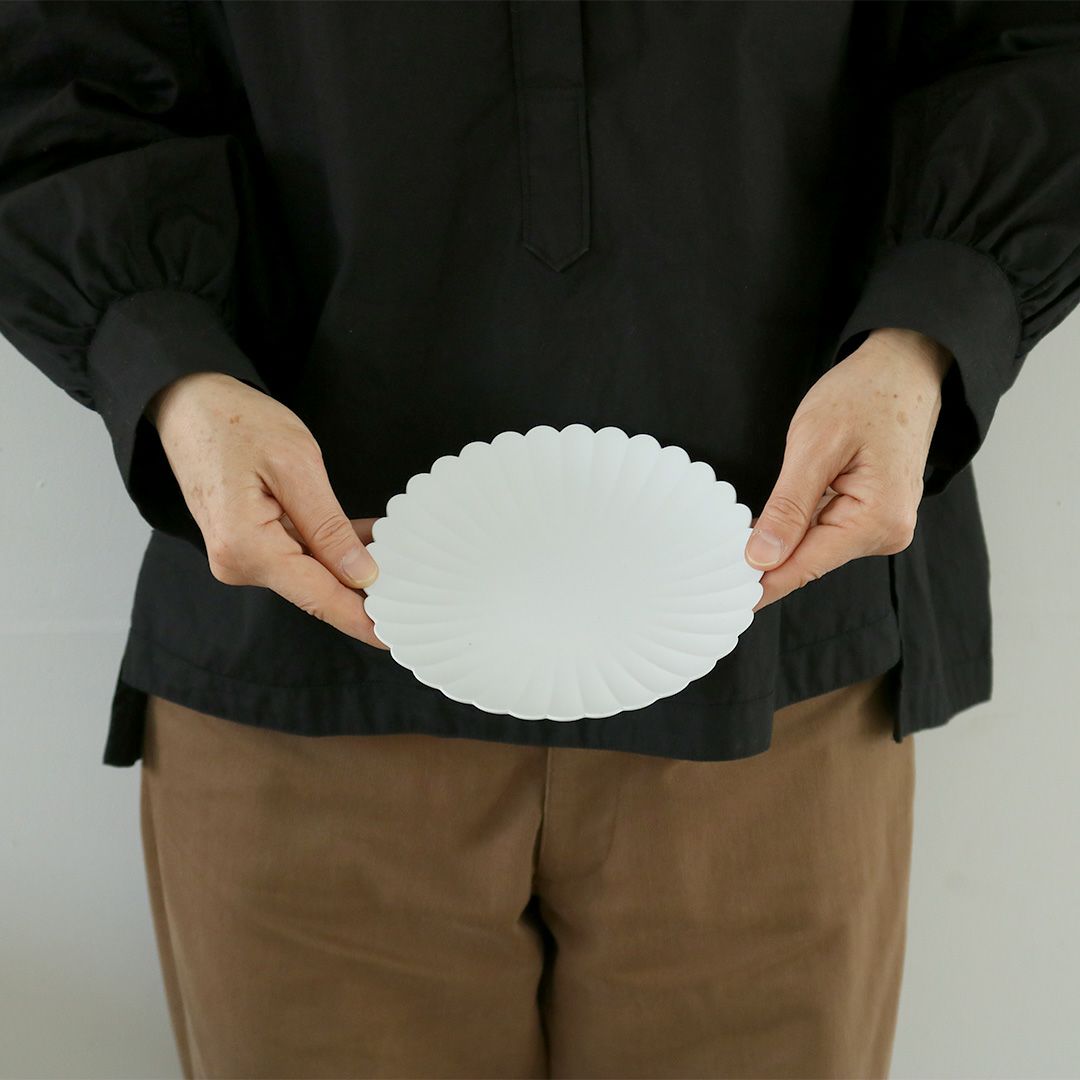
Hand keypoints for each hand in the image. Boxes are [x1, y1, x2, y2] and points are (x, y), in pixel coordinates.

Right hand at [147, 371, 387, 647]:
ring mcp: (239, 556)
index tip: (395, 637)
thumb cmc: (235, 422)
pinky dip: (330, 548)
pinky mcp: (245, 543)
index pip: (318, 596)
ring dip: (350, 563)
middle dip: (363, 588)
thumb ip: (328, 526)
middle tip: (414, 585)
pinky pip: (297, 555)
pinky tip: (367, 536)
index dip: (361, 618)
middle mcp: (238, 563)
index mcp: (247, 548)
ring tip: (398, 551)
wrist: (187, 402)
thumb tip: (361, 574)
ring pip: (310, 572)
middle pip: (316, 588)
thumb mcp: (296, 466)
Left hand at [744, 327, 953, 612]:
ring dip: (780, 541)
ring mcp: (883, 525)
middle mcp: (887, 532)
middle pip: (809, 559)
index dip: (760, 583)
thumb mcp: (815, 445)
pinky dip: (797, 527)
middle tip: (713, 568)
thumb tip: (762, 558)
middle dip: (766, 560)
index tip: (724, 601)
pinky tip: (771, 523)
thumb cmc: (865, 393)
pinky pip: (825, 530)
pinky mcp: (874, 513)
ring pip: (815, 546)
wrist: (904, 365)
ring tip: (736, 542)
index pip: (805, 566)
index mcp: (877, 520)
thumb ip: (789, 506)